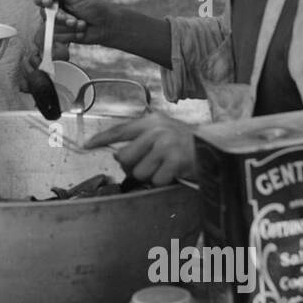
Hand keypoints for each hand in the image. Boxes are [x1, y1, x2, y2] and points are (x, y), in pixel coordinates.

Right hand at [31, 0, 111, 48]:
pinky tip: (79, 32)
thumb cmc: (93, 7)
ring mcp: (55, 22)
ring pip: (51, 28)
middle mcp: (53, 8)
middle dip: (61, 18)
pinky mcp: (59, 35)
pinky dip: (70, 35)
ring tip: (80, 24)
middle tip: (73, 18)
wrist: (104, 25)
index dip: (40, 0)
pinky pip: (56, 38)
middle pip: (44, 14)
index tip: (48, 2)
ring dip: (68, 28)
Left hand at [80, 111, 196, 185]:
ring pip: (139, 172)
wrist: (215, 147)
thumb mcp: (163, 130)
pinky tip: (173, 172)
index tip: (86, 145)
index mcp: (151, 122)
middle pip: (124, 157)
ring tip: (164, 166)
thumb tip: (117, 154)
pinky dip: (163, 181)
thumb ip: (141, 138)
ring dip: (150, 174)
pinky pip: (155, 180)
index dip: (101, 138)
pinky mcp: (175, 161)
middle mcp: (156, 131)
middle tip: (148, 163)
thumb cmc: (185, 142)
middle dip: (132, 165)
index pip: (119, 130)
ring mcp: (165, 146)